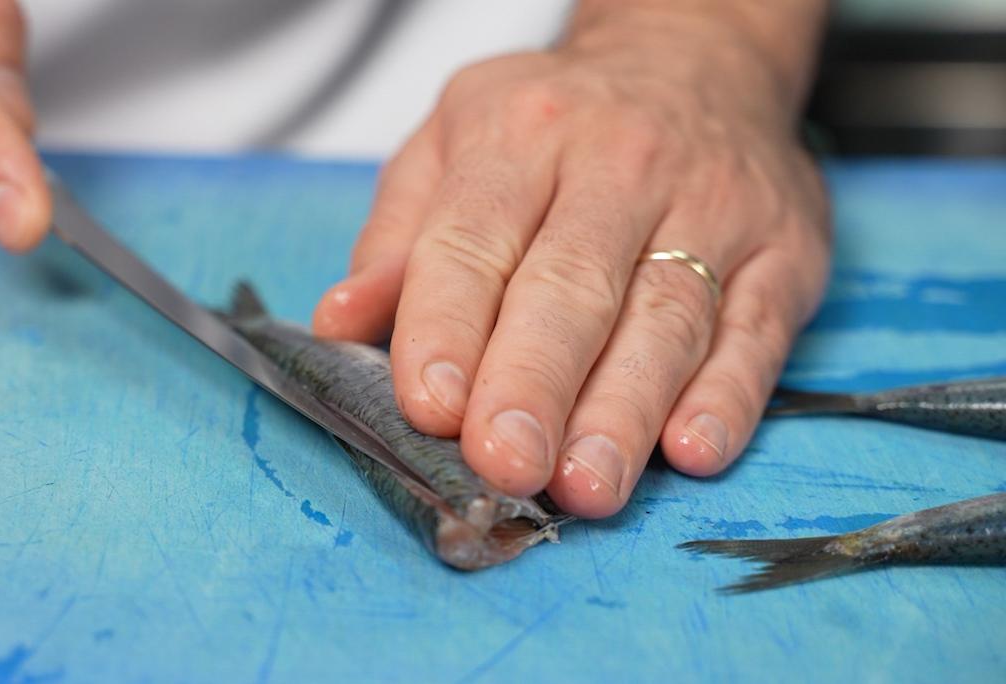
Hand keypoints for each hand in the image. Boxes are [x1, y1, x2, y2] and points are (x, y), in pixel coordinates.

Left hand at [313, 3, 830, 516]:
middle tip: (504, 463)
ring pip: (665, 319)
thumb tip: (341, 323)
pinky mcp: (782, 252)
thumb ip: (398, 238)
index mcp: (520, 135)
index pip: (474, 238)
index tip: (429, 404)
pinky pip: (756, 331)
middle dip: (534, 383)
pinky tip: (694, 449)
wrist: (694, 61)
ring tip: (586, 486)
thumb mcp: (451, 145)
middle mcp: (620, 164)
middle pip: (572, 286)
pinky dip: (729, 396)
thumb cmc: (556, 124)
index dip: (449, 324)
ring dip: (625, 411)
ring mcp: (712, 207)